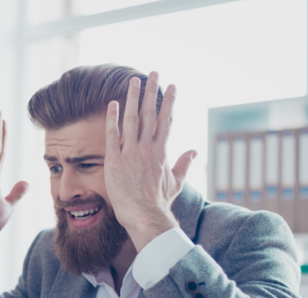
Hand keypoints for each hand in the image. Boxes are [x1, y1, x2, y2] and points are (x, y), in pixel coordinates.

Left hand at [104, 72, 195, 251]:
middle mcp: (147, 148)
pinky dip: (113, 118)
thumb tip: (195, 151)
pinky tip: (113, 103)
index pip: (166, 120)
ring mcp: (131, 153)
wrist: (145, 215)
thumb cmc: (159, 202)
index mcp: (161, 151)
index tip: (172, 85)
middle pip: (150, 113)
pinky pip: (113, 135)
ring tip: (134, 80)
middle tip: (154, 72)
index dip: (169, 102)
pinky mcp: (115, 161)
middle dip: (152, 92)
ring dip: (133, 98)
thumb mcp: (176, 182)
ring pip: (132, 119)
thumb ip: (184, 164)